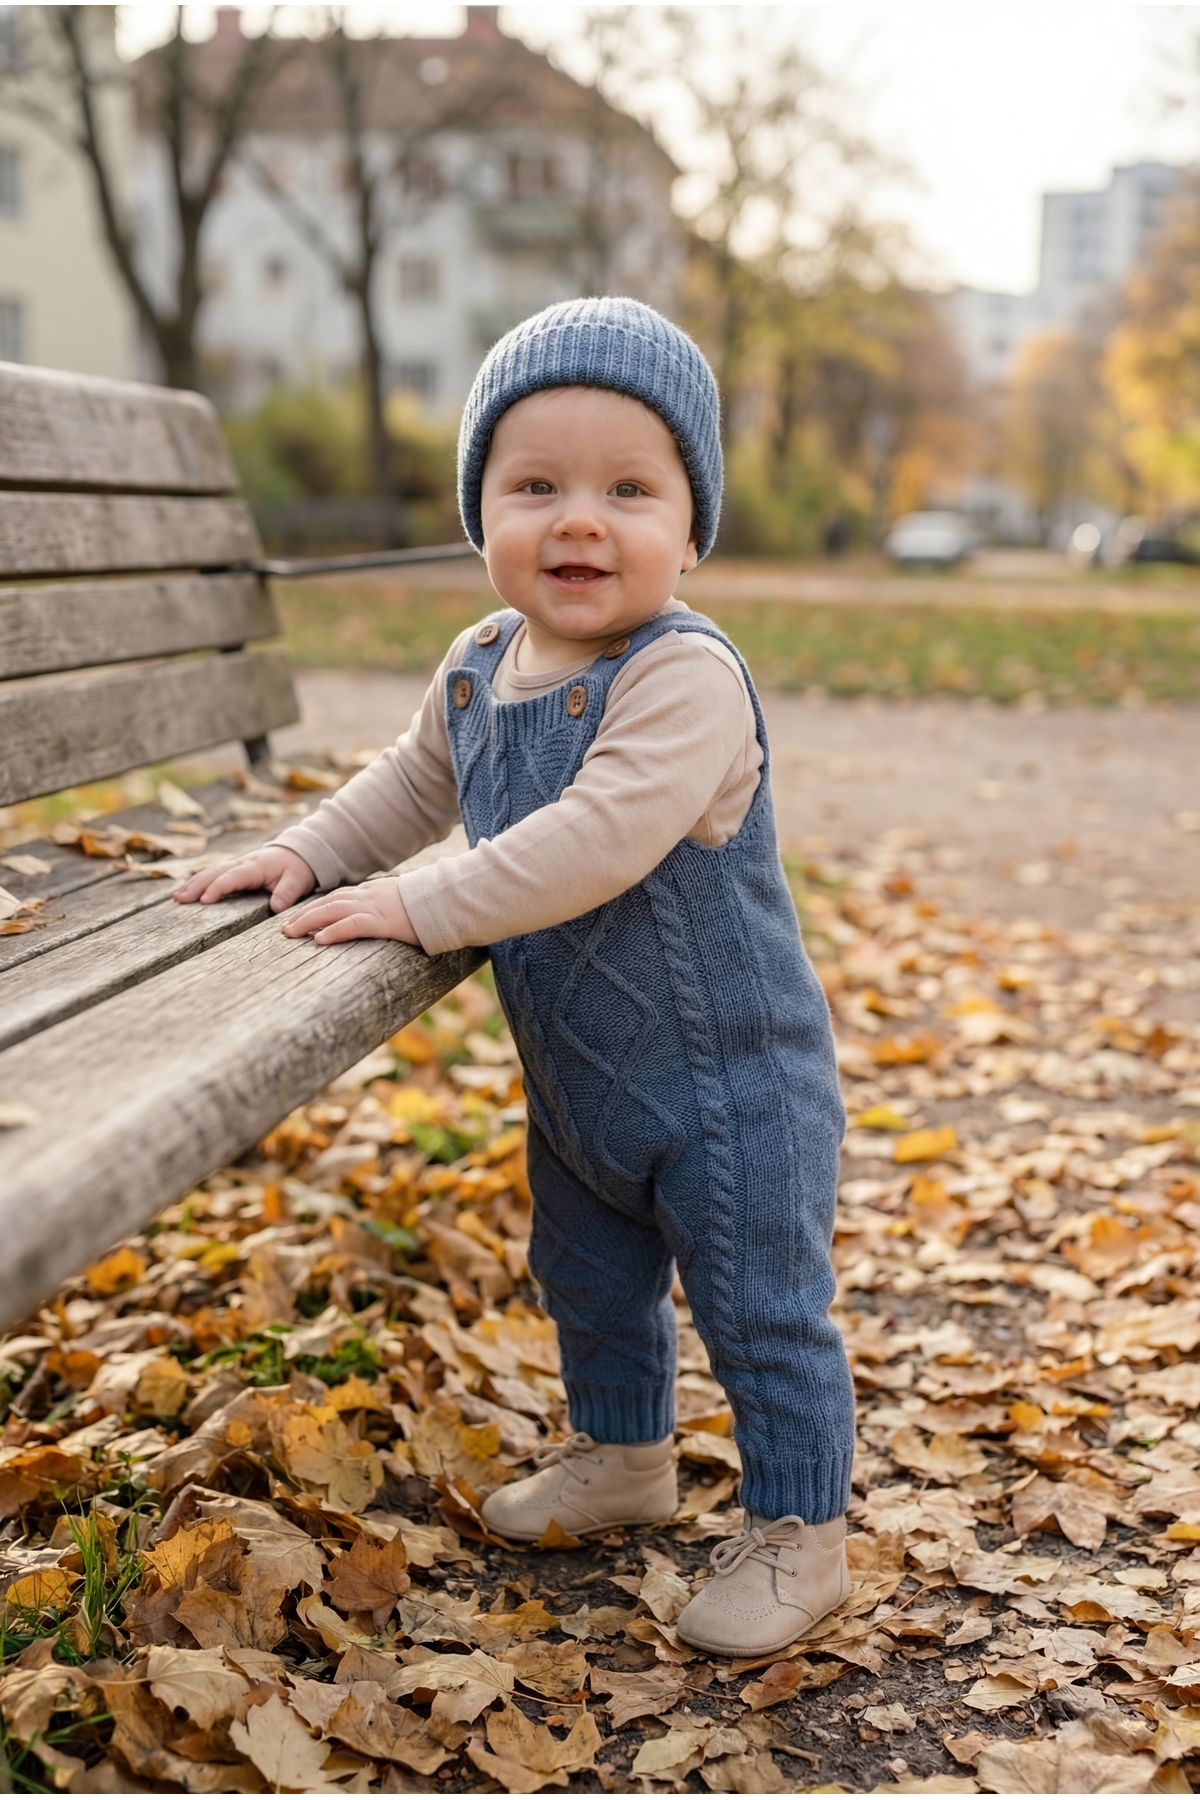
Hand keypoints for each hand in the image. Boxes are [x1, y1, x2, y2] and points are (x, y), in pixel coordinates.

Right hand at [174, 845, 315, 911]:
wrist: (297, 853)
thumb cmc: (296, 869)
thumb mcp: (297, 880)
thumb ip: (287, 893)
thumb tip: (276, 907)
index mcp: (256, 866)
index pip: (233, 877)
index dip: (219, 887)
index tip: (205, 900)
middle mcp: (242, 863)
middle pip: (215, 872)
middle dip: (197, 885)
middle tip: (181, 899)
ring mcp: (236, 865)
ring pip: (210, 871)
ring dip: (193, 883)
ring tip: (177, 897)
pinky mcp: (233, 869)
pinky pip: (212, 874)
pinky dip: (198, 881)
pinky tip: (186, 891)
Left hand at [282, 878, 421, 946]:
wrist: (445, 899)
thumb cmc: (428, 905)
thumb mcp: (402, 904)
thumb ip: (387, 909)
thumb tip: (382, 920)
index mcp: (372, 893)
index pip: (337, 898)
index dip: (316, 908)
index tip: (300, 918)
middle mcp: (368, 897)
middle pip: (328, 903)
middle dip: (304, 915)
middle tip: (284, 929)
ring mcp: (373, 907)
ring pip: (333, 911)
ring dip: (309, 922)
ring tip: (291, 933)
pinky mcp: (382, 921)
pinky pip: (352, 925)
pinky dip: (333, 930)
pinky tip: (319, 939)